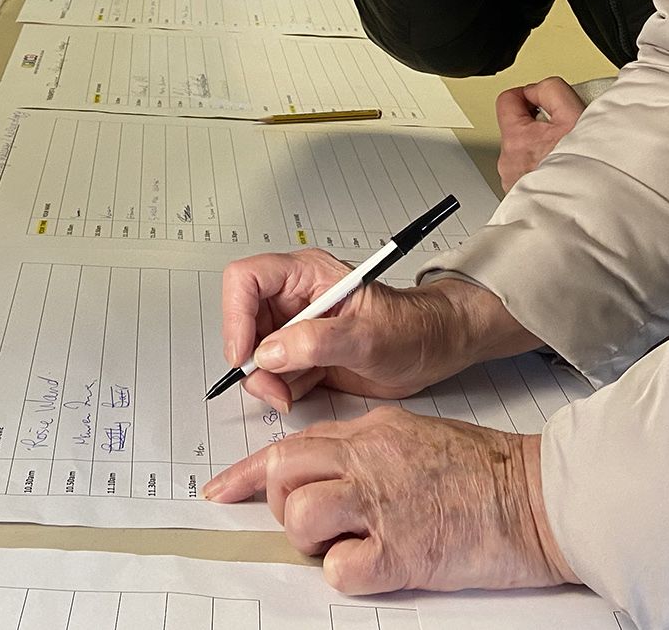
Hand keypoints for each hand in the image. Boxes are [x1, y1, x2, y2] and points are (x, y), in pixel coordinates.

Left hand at [204, 406, 577, 593]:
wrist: (535, 497)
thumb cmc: (485, 470)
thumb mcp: (414, 436)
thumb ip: (365, 447)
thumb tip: (322, 473)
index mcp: (371, 430)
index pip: (289, 445)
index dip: (245, 474)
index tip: (219, 492)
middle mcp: (368, 459)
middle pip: (282, 476)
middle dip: (282, 506)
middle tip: (315, 524)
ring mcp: (383, 504)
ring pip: (300, 520)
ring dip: (315, 542)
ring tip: (353, 545)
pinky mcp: (403, 552)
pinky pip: (341, 570)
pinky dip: (349, 575)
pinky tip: (378, 566)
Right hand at [218, 248, 535, 411]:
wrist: (433, 350)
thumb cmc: (411, 328)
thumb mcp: (368, 335)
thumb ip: (316, 342)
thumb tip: (269, 352)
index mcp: (306, 275)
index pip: (246, 280)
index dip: (235, 316)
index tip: (245, 354)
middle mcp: (296, 298)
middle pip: (243, 321)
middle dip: (251, 360)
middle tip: (273, 387)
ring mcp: (297, 327)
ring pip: (253, 352)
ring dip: (265, 380)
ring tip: (291, 394)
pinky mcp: (301, 354)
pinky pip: (272, 372)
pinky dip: (279, 389)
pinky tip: (304, 391)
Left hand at [495, 76, 584, 191]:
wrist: (589, 213)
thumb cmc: (585, 173)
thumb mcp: (575, 115)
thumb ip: (552, 91)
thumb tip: (539, 90)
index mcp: (516, 140)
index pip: (507, 100)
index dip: (529, 94)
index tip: (544, 100)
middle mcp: (509, 164)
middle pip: (520, 130)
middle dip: (542, 128)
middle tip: (566, 135)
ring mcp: (514, 185)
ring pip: (527, 155)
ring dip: (545, 152)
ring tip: (569, 157)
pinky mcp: (522, 201)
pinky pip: (532, 176)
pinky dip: (546, 173)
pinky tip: (566, 176)